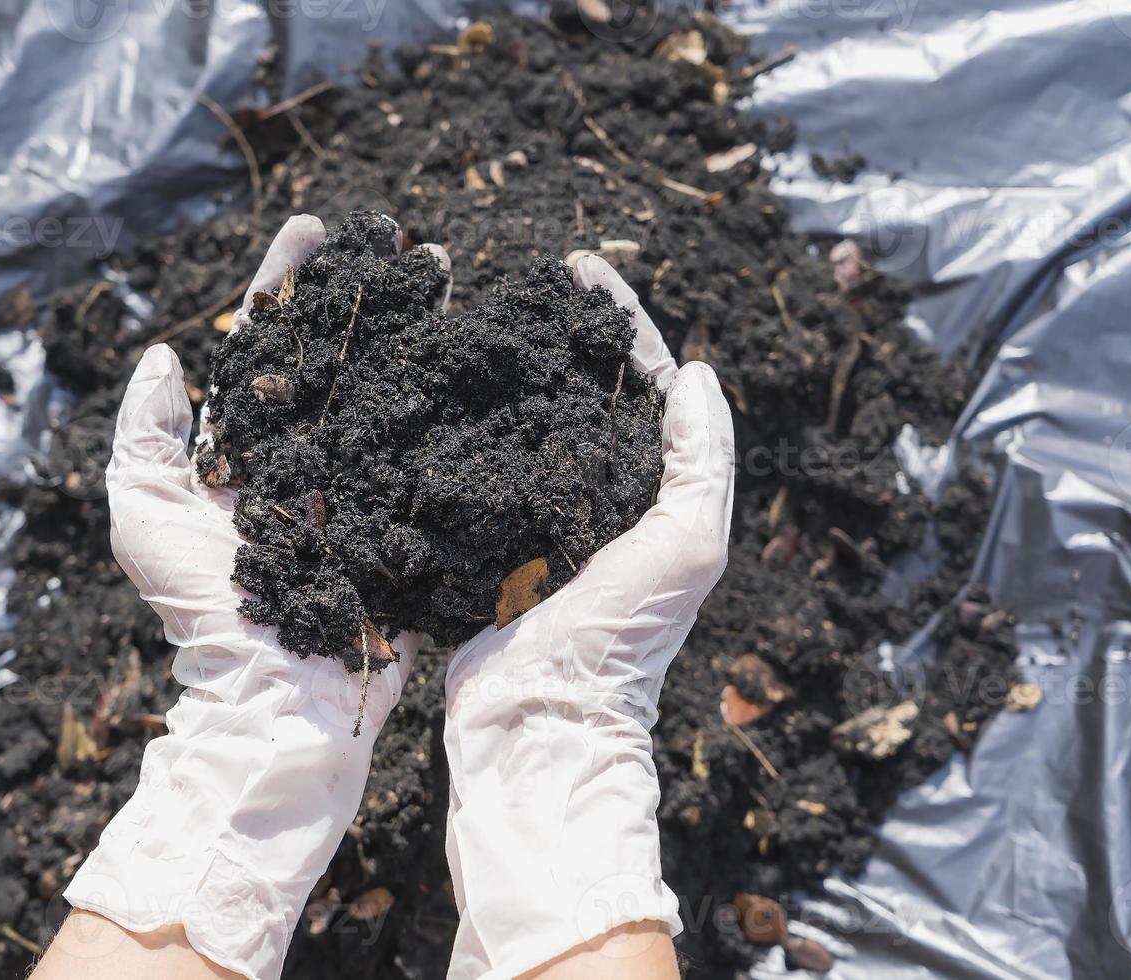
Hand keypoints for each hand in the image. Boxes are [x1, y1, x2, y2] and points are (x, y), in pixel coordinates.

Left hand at [58, 216, 433, 978]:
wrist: (275, 703)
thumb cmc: (204, 616)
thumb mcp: (146, 520)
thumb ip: (145, 436)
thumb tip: (166, 355)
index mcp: (249, 448)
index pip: (270, 343)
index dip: (290, 283)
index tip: (315, 227)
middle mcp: (310, 457)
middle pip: (343, 354)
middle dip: (371, 292)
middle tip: (404, 240)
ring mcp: (365, 487)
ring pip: (395, 391)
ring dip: (420, 329)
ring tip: (449, 275)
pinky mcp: (409, 523)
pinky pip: (435, 454)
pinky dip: (459, 406)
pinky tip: (483, 357)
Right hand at [442, 255, 733, 977]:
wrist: (537, 724)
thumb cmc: (622, 639)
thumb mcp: (688, 546)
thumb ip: (704, 460)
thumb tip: (702, 373)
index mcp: (648, 492)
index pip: (641, 383)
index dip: (616, 320)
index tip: (579, 267)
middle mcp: (592, 496)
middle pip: (575, 393)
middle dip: (552, 333)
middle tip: (516, 278)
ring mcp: (531, 518)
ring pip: (516, 422)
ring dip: (499, 369)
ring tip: (470, 314)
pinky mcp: (475, 541)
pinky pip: (465, 468)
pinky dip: (452, 425)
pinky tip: (427, 385)